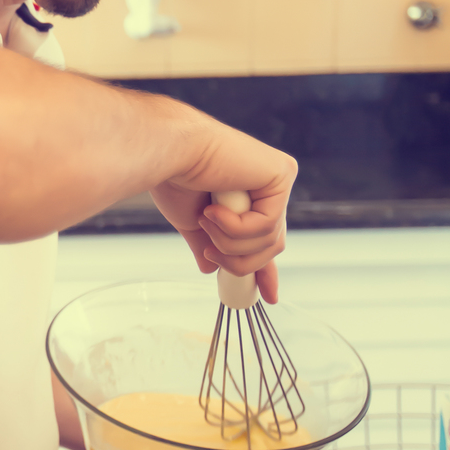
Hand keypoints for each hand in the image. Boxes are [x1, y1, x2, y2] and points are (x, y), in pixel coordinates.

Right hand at [151, 137, 296, 296]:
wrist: (167, 153)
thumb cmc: (173, 178)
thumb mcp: (191, 220)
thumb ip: (206, 242)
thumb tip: (209, 266)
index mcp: (249, 196)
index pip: (267, 238)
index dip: (267, 270)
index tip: (269, 297)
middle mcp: (268, 186)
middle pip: (271, 246)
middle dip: (239, 261)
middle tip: (210, 252)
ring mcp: (278, 179)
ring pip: (269, 241)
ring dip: (230, 242)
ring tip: (206, 220)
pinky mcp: (281, 173)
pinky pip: (266, 225)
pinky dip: (234, 226)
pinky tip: (214, 209)